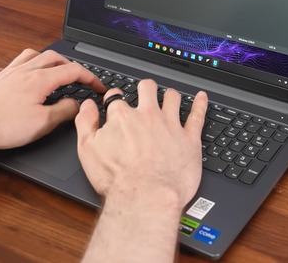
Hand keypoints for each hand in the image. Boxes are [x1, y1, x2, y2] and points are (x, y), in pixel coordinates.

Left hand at [0, 49, 104, 150]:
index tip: (97, 86)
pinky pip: (5, 67)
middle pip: (53, 57)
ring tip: (53, 68)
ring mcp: (7, 73)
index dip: (90, 77)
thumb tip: (76, 104)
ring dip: (46, 59)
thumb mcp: (43, 123)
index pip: (73, 70)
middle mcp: (24, 71)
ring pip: (30, 56)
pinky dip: (15, 68)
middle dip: (70, 65)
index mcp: (40, 79)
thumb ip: (65, 111)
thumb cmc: (3, 126)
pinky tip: (15, 75)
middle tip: (79, 77)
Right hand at [75, 79, 206, 207]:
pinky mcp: (189, 138)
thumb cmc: (117, 180)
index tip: (115, 101)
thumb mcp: (87, 150)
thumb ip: (85, 123)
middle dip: (144, 89)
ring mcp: (170, 125)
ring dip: (170, 95)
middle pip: (147, 89)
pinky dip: (201, 103)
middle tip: (144, 93)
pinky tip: (202, 97)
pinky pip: (198, 115)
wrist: (145, 198)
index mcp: (123, 117)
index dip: (114, 98)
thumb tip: (86, 107)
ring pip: (172, 98)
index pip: (116, 97)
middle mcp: (147, 116)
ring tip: (170, 97)